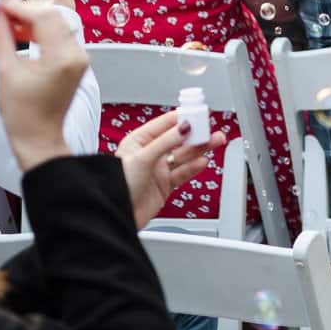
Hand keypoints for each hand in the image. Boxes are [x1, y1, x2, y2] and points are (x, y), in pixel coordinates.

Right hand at [0, 0, 88, 170]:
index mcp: (63, 57)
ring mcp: (79, 59)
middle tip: (2, 11)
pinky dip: (41, 32)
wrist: (37, 138)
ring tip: (7, 22)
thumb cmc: (21, 113)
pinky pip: (59, 38)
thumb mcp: (6, 71)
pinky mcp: (75, 63)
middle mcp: (77, 54)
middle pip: (53, 18)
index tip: (0, 3)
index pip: (44, 17)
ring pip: (57, 25)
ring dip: (33, 21)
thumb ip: (2, 37)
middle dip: (26, 11)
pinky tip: (21, 34)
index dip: (20, 7)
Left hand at [117, 109, 223, 227]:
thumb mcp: (142, 158)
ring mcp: (159, 170)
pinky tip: (202, 161)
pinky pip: (183, 172)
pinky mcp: (165, 185)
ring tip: (215, 141)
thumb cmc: (117, 185)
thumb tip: (184, 127)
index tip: (200, 114)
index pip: (166, 123)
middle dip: (196, 133)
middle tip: (212, 129)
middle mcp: (150, 154)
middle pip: (179, 139)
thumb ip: (166, 142)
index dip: (183, 118)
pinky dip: (194, 167)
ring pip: (184, 155)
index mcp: (140, 141)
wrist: (115, 214)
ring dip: (200, 148)